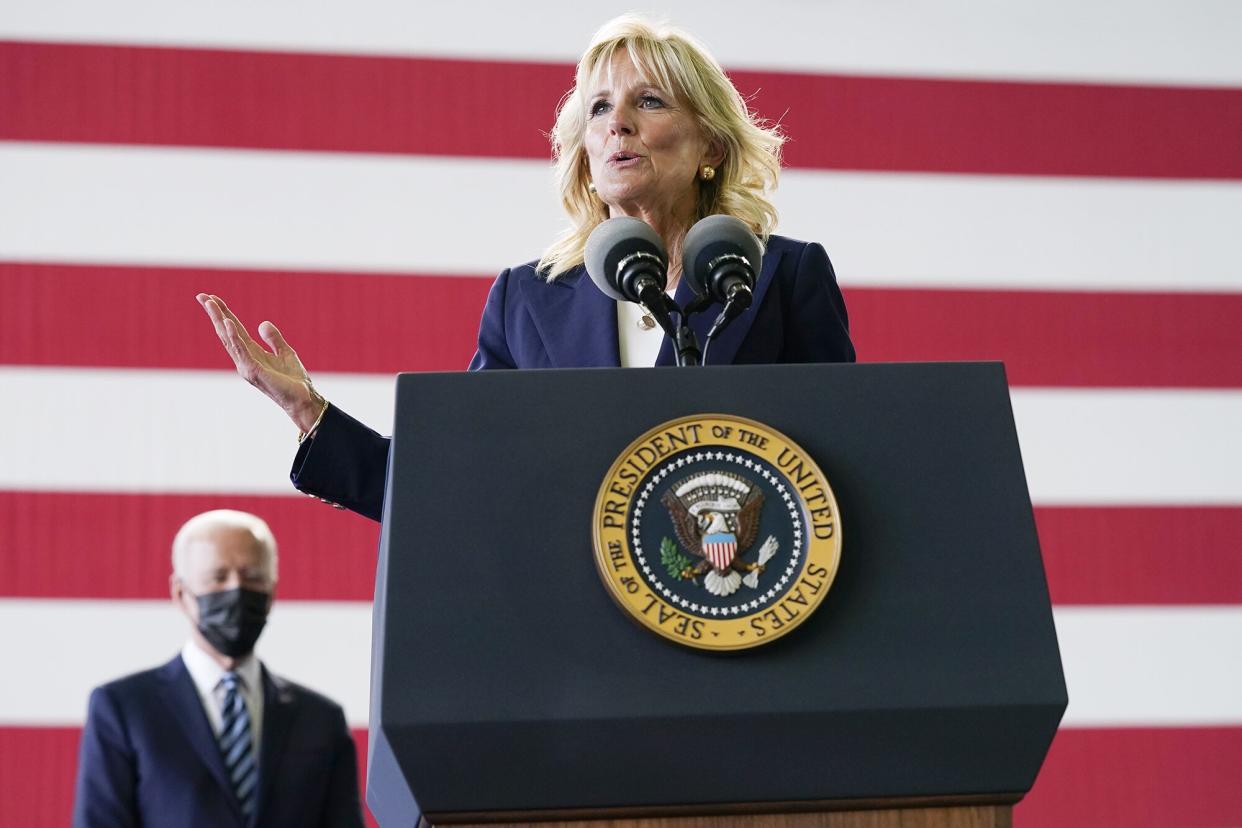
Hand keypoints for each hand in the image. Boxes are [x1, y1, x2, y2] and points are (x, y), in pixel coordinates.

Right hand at [196, 294, 325, 432]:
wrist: (303, 398)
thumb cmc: (293, 380)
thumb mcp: (285, 352)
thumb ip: (274, 339)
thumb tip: (262, 323)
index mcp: (251, 354)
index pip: (234, 330)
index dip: (224, 314)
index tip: (212, 298)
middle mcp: (244, 359)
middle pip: (226, 332)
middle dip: (215, 314)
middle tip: (202, 296)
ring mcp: (246, 366)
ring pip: (229, 339)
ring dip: (220, 320)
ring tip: (211, 303)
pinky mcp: (253, 371)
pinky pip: (242, 351)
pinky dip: (234, 336)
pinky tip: (228, 322)